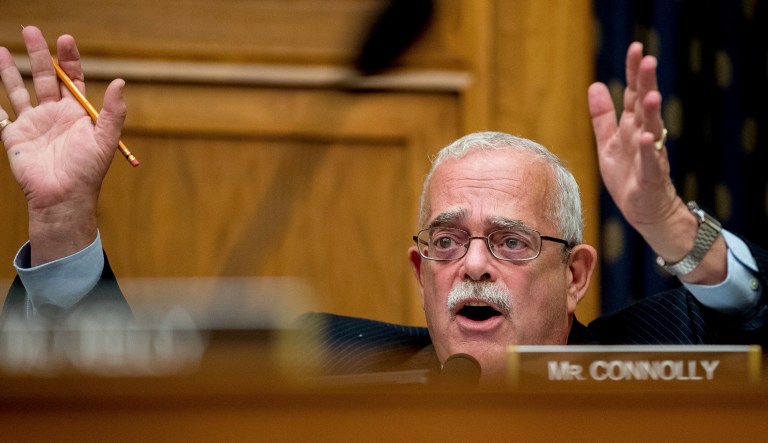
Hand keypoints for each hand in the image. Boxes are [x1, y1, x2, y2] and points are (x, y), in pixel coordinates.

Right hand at [0, 26, 125, 264]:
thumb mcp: (105, 139)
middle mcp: (55, 114)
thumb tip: (120, 82)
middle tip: (31, 31)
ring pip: (20, 88)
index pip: (73, 78)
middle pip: (46, 77)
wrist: (63, 197)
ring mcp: (34, 123)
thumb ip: (113, 112)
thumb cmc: (88, 171)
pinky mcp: (14, 134)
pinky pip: (2, 112)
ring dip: (11, 69)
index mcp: (77, 113)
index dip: (69, 58)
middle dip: (38, 54)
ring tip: (1, 48)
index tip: (64, 39)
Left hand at [588, 41, 681, 231]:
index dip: (634, 73)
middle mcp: (643, 136)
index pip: (633, 94)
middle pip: (644, 105)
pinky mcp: (650, 178)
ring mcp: (649, 156)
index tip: (636, 47)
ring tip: (650, 95)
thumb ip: (603, 116)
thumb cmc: (628, 176)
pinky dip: (648, 150)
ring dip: (651, 112)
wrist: (646, 211)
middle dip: (646, 83)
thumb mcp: (609, 142)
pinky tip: (646, 136)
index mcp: (632, 127)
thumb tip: (596, 84)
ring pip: (652, 130)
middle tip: (649, 59)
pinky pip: (650, 162)